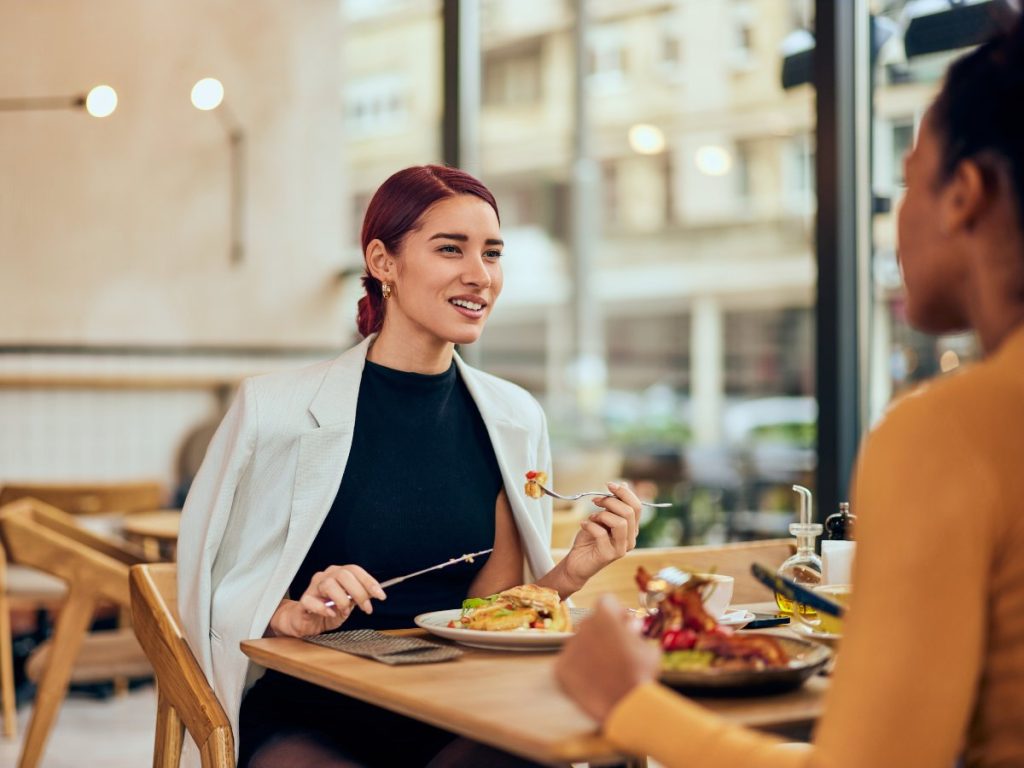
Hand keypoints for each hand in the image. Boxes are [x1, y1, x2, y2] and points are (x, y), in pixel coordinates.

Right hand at [268, 565, 385, 637]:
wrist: (306, 622)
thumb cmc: (328, 610)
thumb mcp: (348, 604)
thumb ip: (358, 597)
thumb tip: (374, 593)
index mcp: (338, 574)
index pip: (355, 570)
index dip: (369, 582)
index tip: (380, 595)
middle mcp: (326, 576)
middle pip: (344, 575)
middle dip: (359, 592)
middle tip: (366, 608)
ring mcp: (313, 587)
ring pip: (329, 584)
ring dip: (342, 600)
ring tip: (345, 612)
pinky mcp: (304, 601)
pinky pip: (312, 601)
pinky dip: (323, 608)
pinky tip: (331, 614)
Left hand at [555, 596, 659, 723]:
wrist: (626, 705)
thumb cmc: (641, 674)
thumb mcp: (647, 647)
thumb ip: (636, 633)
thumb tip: (631, 626)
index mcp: (605, 614)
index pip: (607, 601)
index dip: (617, 612)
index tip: (623, 625)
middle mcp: (584, 625)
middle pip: (592, 622)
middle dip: (603, 632)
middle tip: (615, 650)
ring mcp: (570, 646)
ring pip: (579, 643)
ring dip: (590, 651)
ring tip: (606, 671)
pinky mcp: (561, 668)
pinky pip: (569, 662)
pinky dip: (578, 670)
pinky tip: (593, 681)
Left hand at [562, 481, 640, 588]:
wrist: (576, 562)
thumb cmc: (589, 539)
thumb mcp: (602, 518)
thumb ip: (613, 505)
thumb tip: (624, 485)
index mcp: (631, 529)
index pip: (637, 506)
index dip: (624, 492)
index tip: (609, 485)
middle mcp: (630, 539)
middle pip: (629, 512)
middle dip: (611, 501)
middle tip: (595, 501)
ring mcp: (621, 549)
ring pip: (620, 522)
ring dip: (602, 514)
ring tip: (592, 517)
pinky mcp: (608, 555)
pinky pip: (601, 533)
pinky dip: (590, 525)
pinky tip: (583, 525)